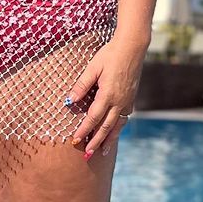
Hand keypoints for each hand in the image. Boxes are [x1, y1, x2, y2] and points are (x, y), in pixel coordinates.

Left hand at [65, 35, 146, 158]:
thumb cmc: (110, 54)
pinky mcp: (131, 98)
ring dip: (109, 140)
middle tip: (88, 154)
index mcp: (108, 94)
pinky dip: (118, 128)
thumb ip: (81, 85)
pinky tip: (114, 132)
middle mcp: (119, 101)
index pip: (93, 118)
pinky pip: (124, 118)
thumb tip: (69, 101)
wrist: (132, 47)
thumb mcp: (92, 67)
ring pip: (117, 125)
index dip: (84, 130)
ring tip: (102, 152)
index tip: (75, 140)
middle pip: (106, 127)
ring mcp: (127, 101)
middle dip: (96, 141)